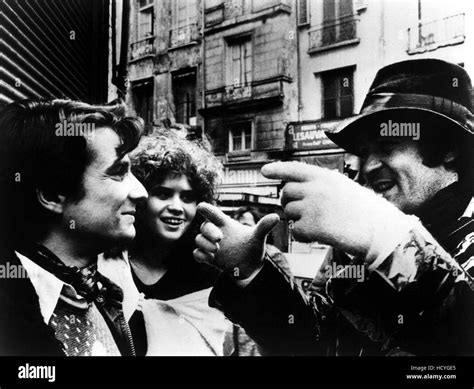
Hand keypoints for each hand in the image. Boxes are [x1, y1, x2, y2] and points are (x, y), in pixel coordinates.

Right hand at [193, 203, 279, 278]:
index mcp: (226, 224)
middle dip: (209, 230)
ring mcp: (211, 246)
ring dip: (204, 243)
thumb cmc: (252, 246)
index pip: (213, 213)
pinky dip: (201, 255)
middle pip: (204, 226)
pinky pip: (197, 254)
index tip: (201, 207)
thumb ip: (264, 226)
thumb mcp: (258, 237)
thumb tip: (276, 216)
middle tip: (219, 238)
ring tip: (216, 249)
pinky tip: (210, 258)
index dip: (206, 209)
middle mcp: (216, 233)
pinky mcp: (209, 258)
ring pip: (198, 239)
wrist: (251, 266)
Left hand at [262, 161, 414, 260]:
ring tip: (319, 224)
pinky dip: (304, 236)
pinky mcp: (310, 226)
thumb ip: (321, 186)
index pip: (293, 169)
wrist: (378, 231)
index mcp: (324, 177)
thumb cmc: (364, 211)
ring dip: (298, 220)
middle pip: (286, 192)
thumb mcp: (343, 188)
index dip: (277, 169)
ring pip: (288, 212)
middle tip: (300, 211)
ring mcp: (311, 207)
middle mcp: (315, 188)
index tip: (264, 170)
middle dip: (288, 201)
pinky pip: (295, 231)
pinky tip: (320, 236)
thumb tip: (296, 188)